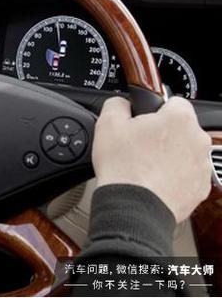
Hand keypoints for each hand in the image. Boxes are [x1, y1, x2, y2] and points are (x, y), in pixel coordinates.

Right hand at [92, 96, 211, 222]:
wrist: (133, 207)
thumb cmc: (123, 167)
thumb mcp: (107, 123)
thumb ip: (117, 103)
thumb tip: (122, 103)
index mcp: (179, 119)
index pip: (173, 101)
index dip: (154, 110)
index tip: (142, 122)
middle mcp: (197, 140)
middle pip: (180, 128)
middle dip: (162, 134)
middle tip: (139, 145)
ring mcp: (202, 166)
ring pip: (184, 152)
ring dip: (168, 155)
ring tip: (144, 166)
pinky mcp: (200, 188)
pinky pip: (186, 175)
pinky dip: (173, 176)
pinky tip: (153, 181)